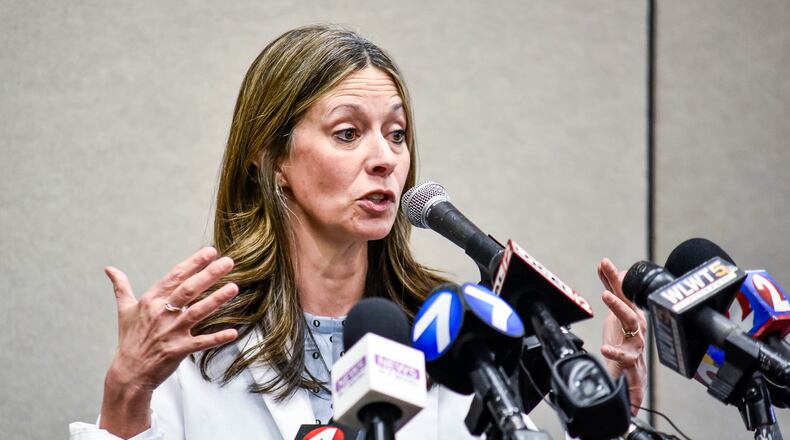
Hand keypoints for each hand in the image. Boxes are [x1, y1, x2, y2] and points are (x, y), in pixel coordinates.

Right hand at [99, 247, 238, 437]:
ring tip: (234, 287)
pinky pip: (201, 342)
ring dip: (216, 299)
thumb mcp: (125, 311)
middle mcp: (161, 314)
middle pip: (189, 290)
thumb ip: (121, 287)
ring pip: (197, 312)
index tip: (210, 251)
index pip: (175, 277)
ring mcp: (171, 332)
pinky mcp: (178, 350)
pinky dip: (217, 338)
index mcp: (151, 301)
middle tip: (228, 262)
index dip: (193, 263)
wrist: (128, 372)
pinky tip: (233, 332)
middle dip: (209, 274)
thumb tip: (109, 269)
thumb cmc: (130, 339)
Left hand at [597, 257, 647, 415]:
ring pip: (631, 323)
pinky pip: (625, 357)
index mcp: (631, 315)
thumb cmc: (625, 344)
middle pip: (628, 302)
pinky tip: (605, 348)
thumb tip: (606, 269)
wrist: (631, 379)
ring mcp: (635, 343)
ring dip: (619, 307)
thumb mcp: (615, 315)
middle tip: (607, 270)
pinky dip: (615, 352)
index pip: (623, 292)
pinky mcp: (631, 362)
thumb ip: (612, 294)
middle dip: (619, 285)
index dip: (614, 277)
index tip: (603, 263)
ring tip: (606, 296)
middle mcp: (636, 326)